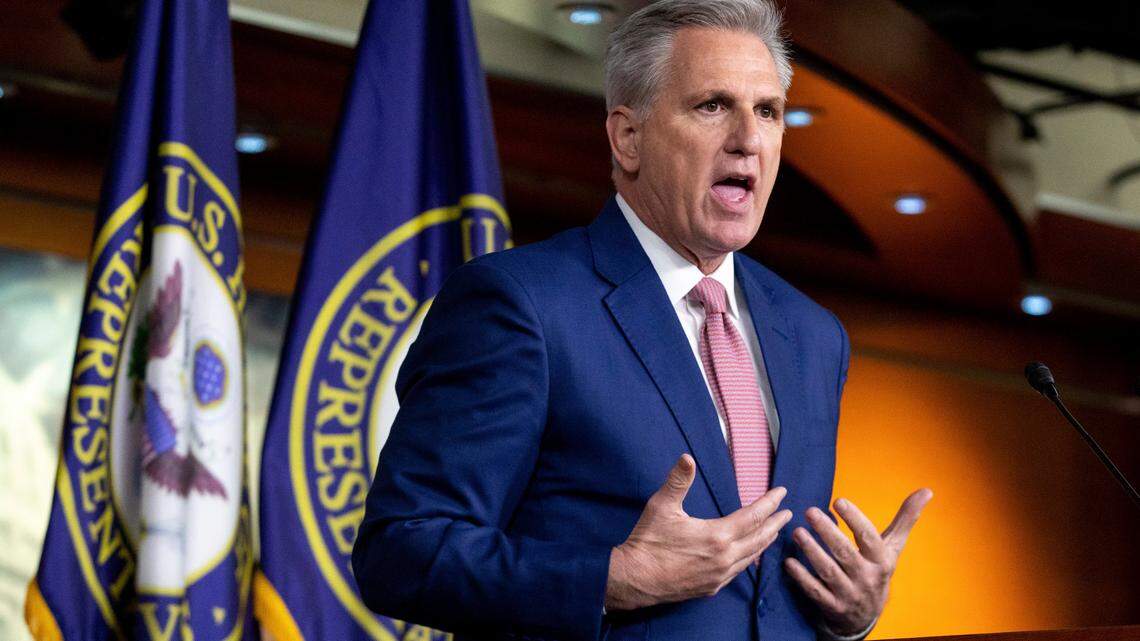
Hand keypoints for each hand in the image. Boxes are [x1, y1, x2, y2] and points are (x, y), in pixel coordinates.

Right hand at [605, 454, 791, 610]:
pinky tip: (749, 556)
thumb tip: (687, 458)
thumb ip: (678, 480)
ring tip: (773, 532)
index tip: (782, 492)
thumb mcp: (662, 506)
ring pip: (752, 557)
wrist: (634, 579)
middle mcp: (724, 558)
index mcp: (717, 535)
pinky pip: (738, 572)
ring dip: (765, 542)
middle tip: (787, 514)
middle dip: (775, 524)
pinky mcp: (711, 587)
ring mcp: (719, 575)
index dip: (769, 502)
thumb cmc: (648, 542)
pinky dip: (749, 560)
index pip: (753, 516)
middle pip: (759, 538)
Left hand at [784, 489, 932, 636]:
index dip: (854, 519)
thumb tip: (927, 490)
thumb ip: (905, 519)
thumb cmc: (877, 569)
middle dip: (827, 532)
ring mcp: (849, 593)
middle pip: (845, 553)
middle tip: (810, 511)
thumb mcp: (892, 547)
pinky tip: (790, 561)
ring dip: (812, 551)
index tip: (838, 501)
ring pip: (828, 571)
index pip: (869, 537)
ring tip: (798, 532)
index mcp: (881, 560)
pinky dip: (801, 577)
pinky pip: (815, 591)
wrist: (868, 614)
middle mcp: (867, 578)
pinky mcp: (832, 606)